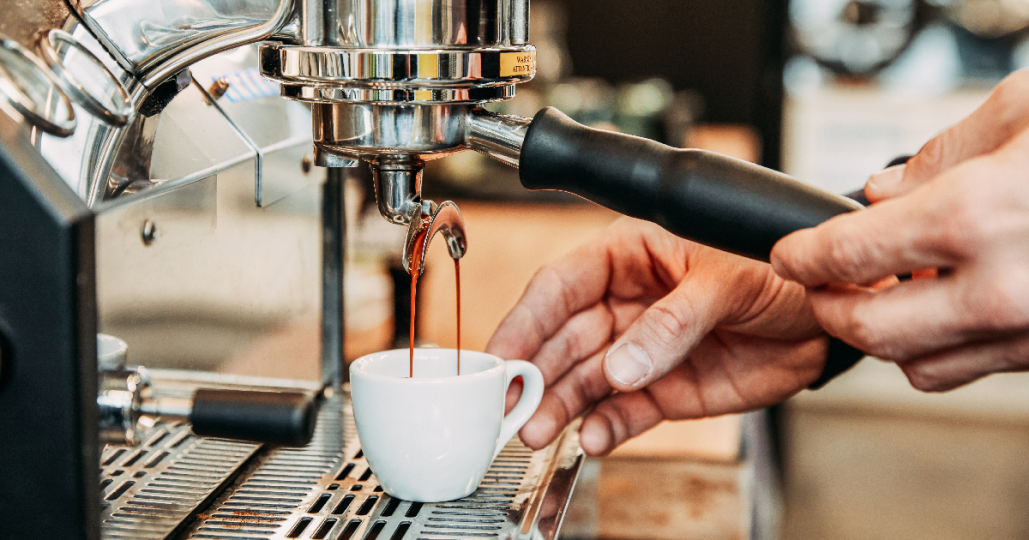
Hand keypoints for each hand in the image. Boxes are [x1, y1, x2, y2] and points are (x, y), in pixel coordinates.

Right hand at [487, 218, 827, 455]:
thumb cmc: (778, 267)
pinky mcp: (665, 389)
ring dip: (560, 406)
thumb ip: (675, 321)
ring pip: (586, 380)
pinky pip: (625, 412)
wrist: (829, 314)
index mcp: (629, 254)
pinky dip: (606, 427)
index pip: (561, 285)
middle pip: (563, 339)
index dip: (526, 320)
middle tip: (509, 408)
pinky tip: (591, 438)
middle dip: (533, 374)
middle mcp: (626, 301)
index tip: (501, 356)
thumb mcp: (728, 280)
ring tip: (539, 432)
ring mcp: (642, 348)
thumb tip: (623, 366)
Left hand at [771, 69, 1028, 391]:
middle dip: (830, 309)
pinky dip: (945, 345)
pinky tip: (948, 303)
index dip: (803, 256)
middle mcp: (1006, 290)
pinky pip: (978, 368)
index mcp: (981, 218)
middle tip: (818, 284)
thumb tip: (881, 191)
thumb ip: (942, 155)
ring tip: (885, 293)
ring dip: (886, 336)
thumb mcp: (1027, 113)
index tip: (790, 252)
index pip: (848, 256)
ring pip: (920, 366)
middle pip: (870, 332)